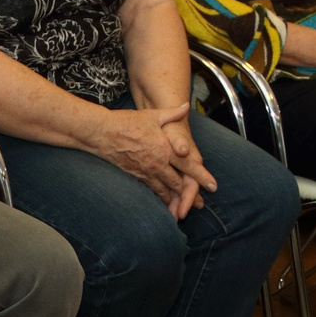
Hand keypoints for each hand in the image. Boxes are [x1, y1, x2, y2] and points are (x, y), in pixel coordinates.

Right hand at [87, 105, 210, 214]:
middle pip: (179, 183)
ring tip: (183, 210)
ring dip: (175, 200)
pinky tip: (164, 202)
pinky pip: (151, 190)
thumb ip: (172, 113)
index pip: (189, 166)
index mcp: (166, 148)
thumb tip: (186, 106)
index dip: (202, 177)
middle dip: (190, 195)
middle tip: (199, 204)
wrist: (103, 133)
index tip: (213, 186)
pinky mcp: (136, 175)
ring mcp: (146, 171)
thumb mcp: (153, 115)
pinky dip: (159, 197)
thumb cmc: (127, 122)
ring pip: (165, 190)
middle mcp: (158, 163)